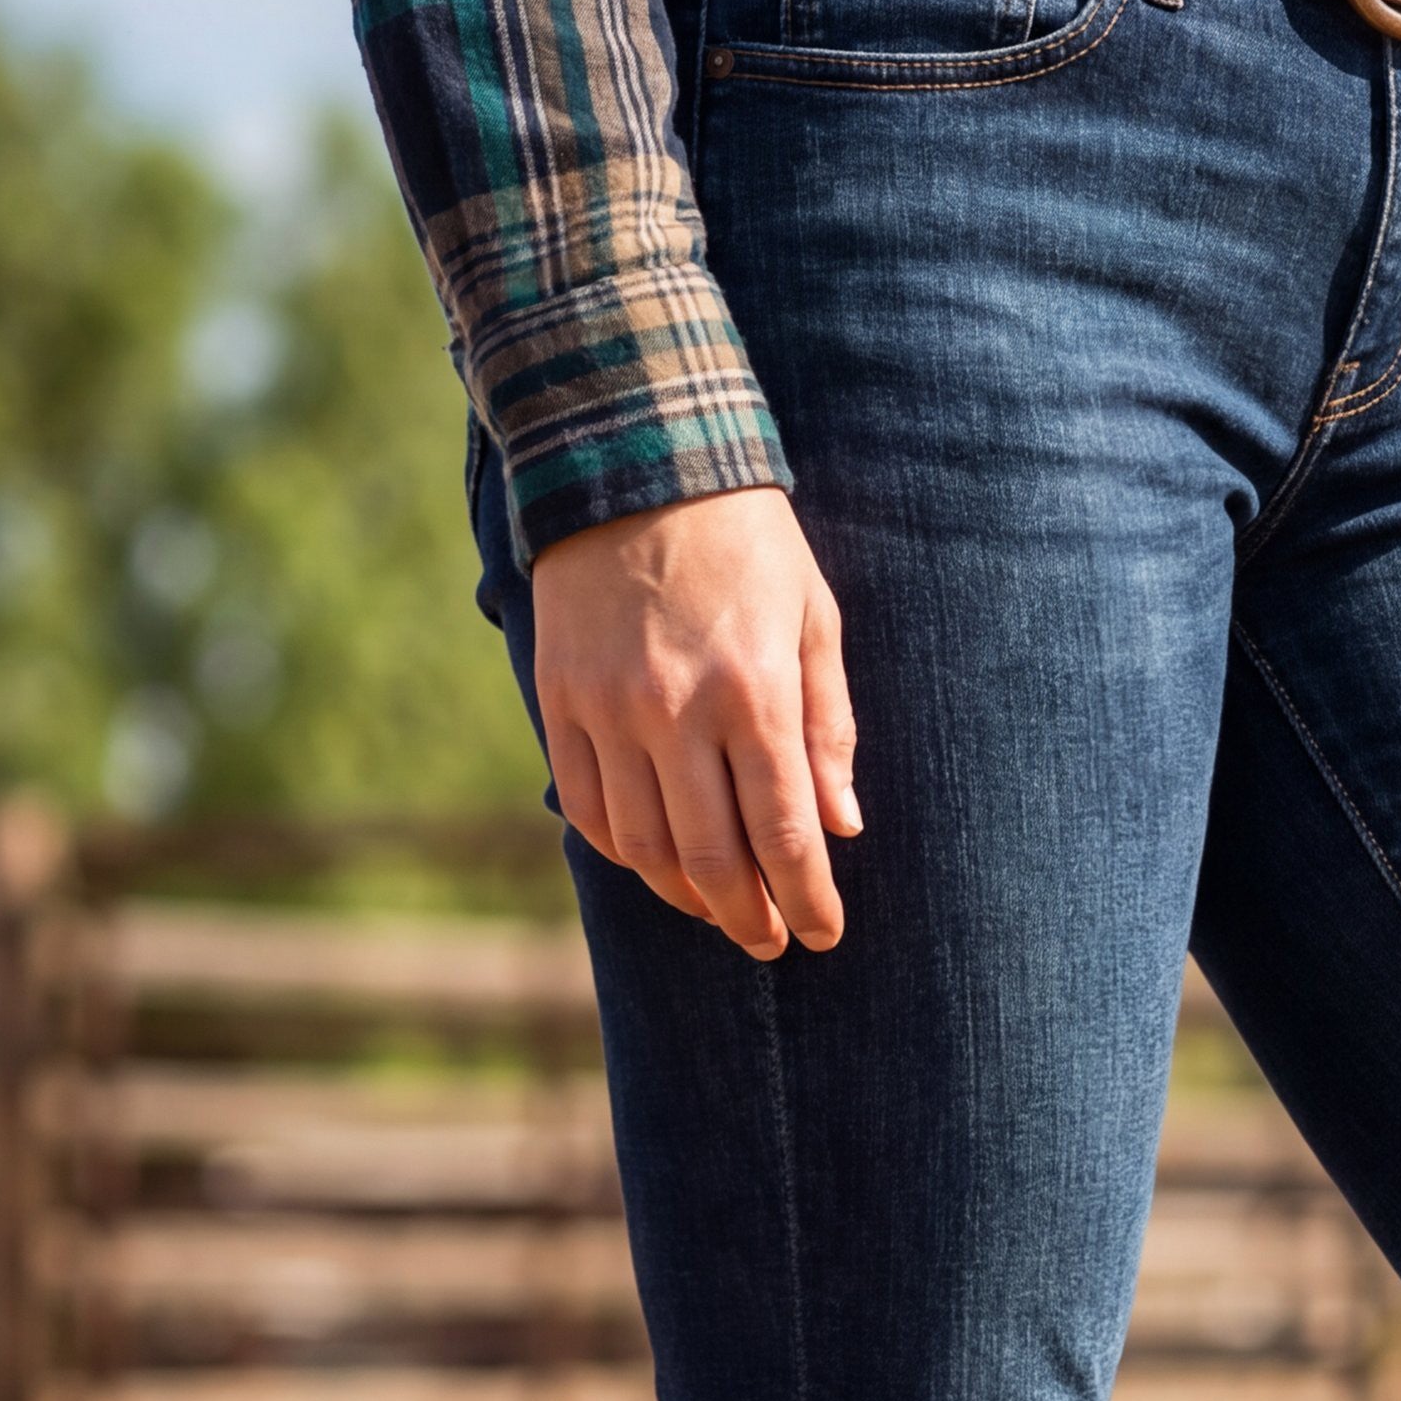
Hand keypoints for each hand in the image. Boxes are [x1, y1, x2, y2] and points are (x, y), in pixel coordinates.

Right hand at [530, 487, 859, 958]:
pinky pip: (588, 807)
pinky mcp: (560, 699)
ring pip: (644, 848)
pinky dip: (624, 852)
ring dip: (686, 896)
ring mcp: (609, 709)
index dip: (807, 900)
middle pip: (713, 859)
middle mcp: (675, 711)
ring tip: (720, 909)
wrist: (634, 459)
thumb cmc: (746, 541)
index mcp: (753, 693)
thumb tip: (839, 827)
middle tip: (772, 941)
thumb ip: (828, 728)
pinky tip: (657, 861)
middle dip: (750, 917)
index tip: (822, 934)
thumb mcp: (813, 620)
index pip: (784, 834)